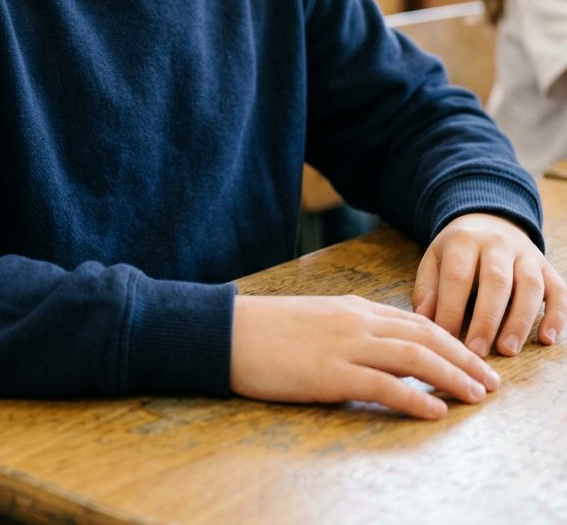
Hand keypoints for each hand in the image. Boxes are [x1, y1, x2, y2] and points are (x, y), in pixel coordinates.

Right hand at [230, 293, 499, 419]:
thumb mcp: (316, 319)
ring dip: (452, 377)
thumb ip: (350, 329)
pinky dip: (416, 397)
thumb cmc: (266, 330)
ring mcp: (345, 346)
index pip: (415, 320)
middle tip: (490, 380)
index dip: (450, 339)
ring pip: (414, 357)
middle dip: (463, 358)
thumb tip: (379, 351)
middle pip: (425, 336)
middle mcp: (356, 321)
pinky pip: (384, 386)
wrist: (227, 331)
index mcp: (353, 307)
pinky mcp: (331, 374)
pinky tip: (434, 410)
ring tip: (476, 395)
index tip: (473, 357)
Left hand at [413, 213, 566, 357]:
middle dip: (487, 319)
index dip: (451, 308)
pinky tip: (547, 339)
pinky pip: (558, 290)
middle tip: (477, 352)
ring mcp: (526, 255)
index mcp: (464, 240)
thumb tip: (424, 319)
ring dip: (520, 321)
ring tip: (507, 350)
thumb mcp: (434, 259)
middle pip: (496, 281)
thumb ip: (427, 288)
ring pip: (530, 286)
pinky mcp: (547, 268)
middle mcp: (498, 244)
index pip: (457, 275)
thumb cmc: (458, 251)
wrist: (489, 220)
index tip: (446, 338)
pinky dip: (556, 315)